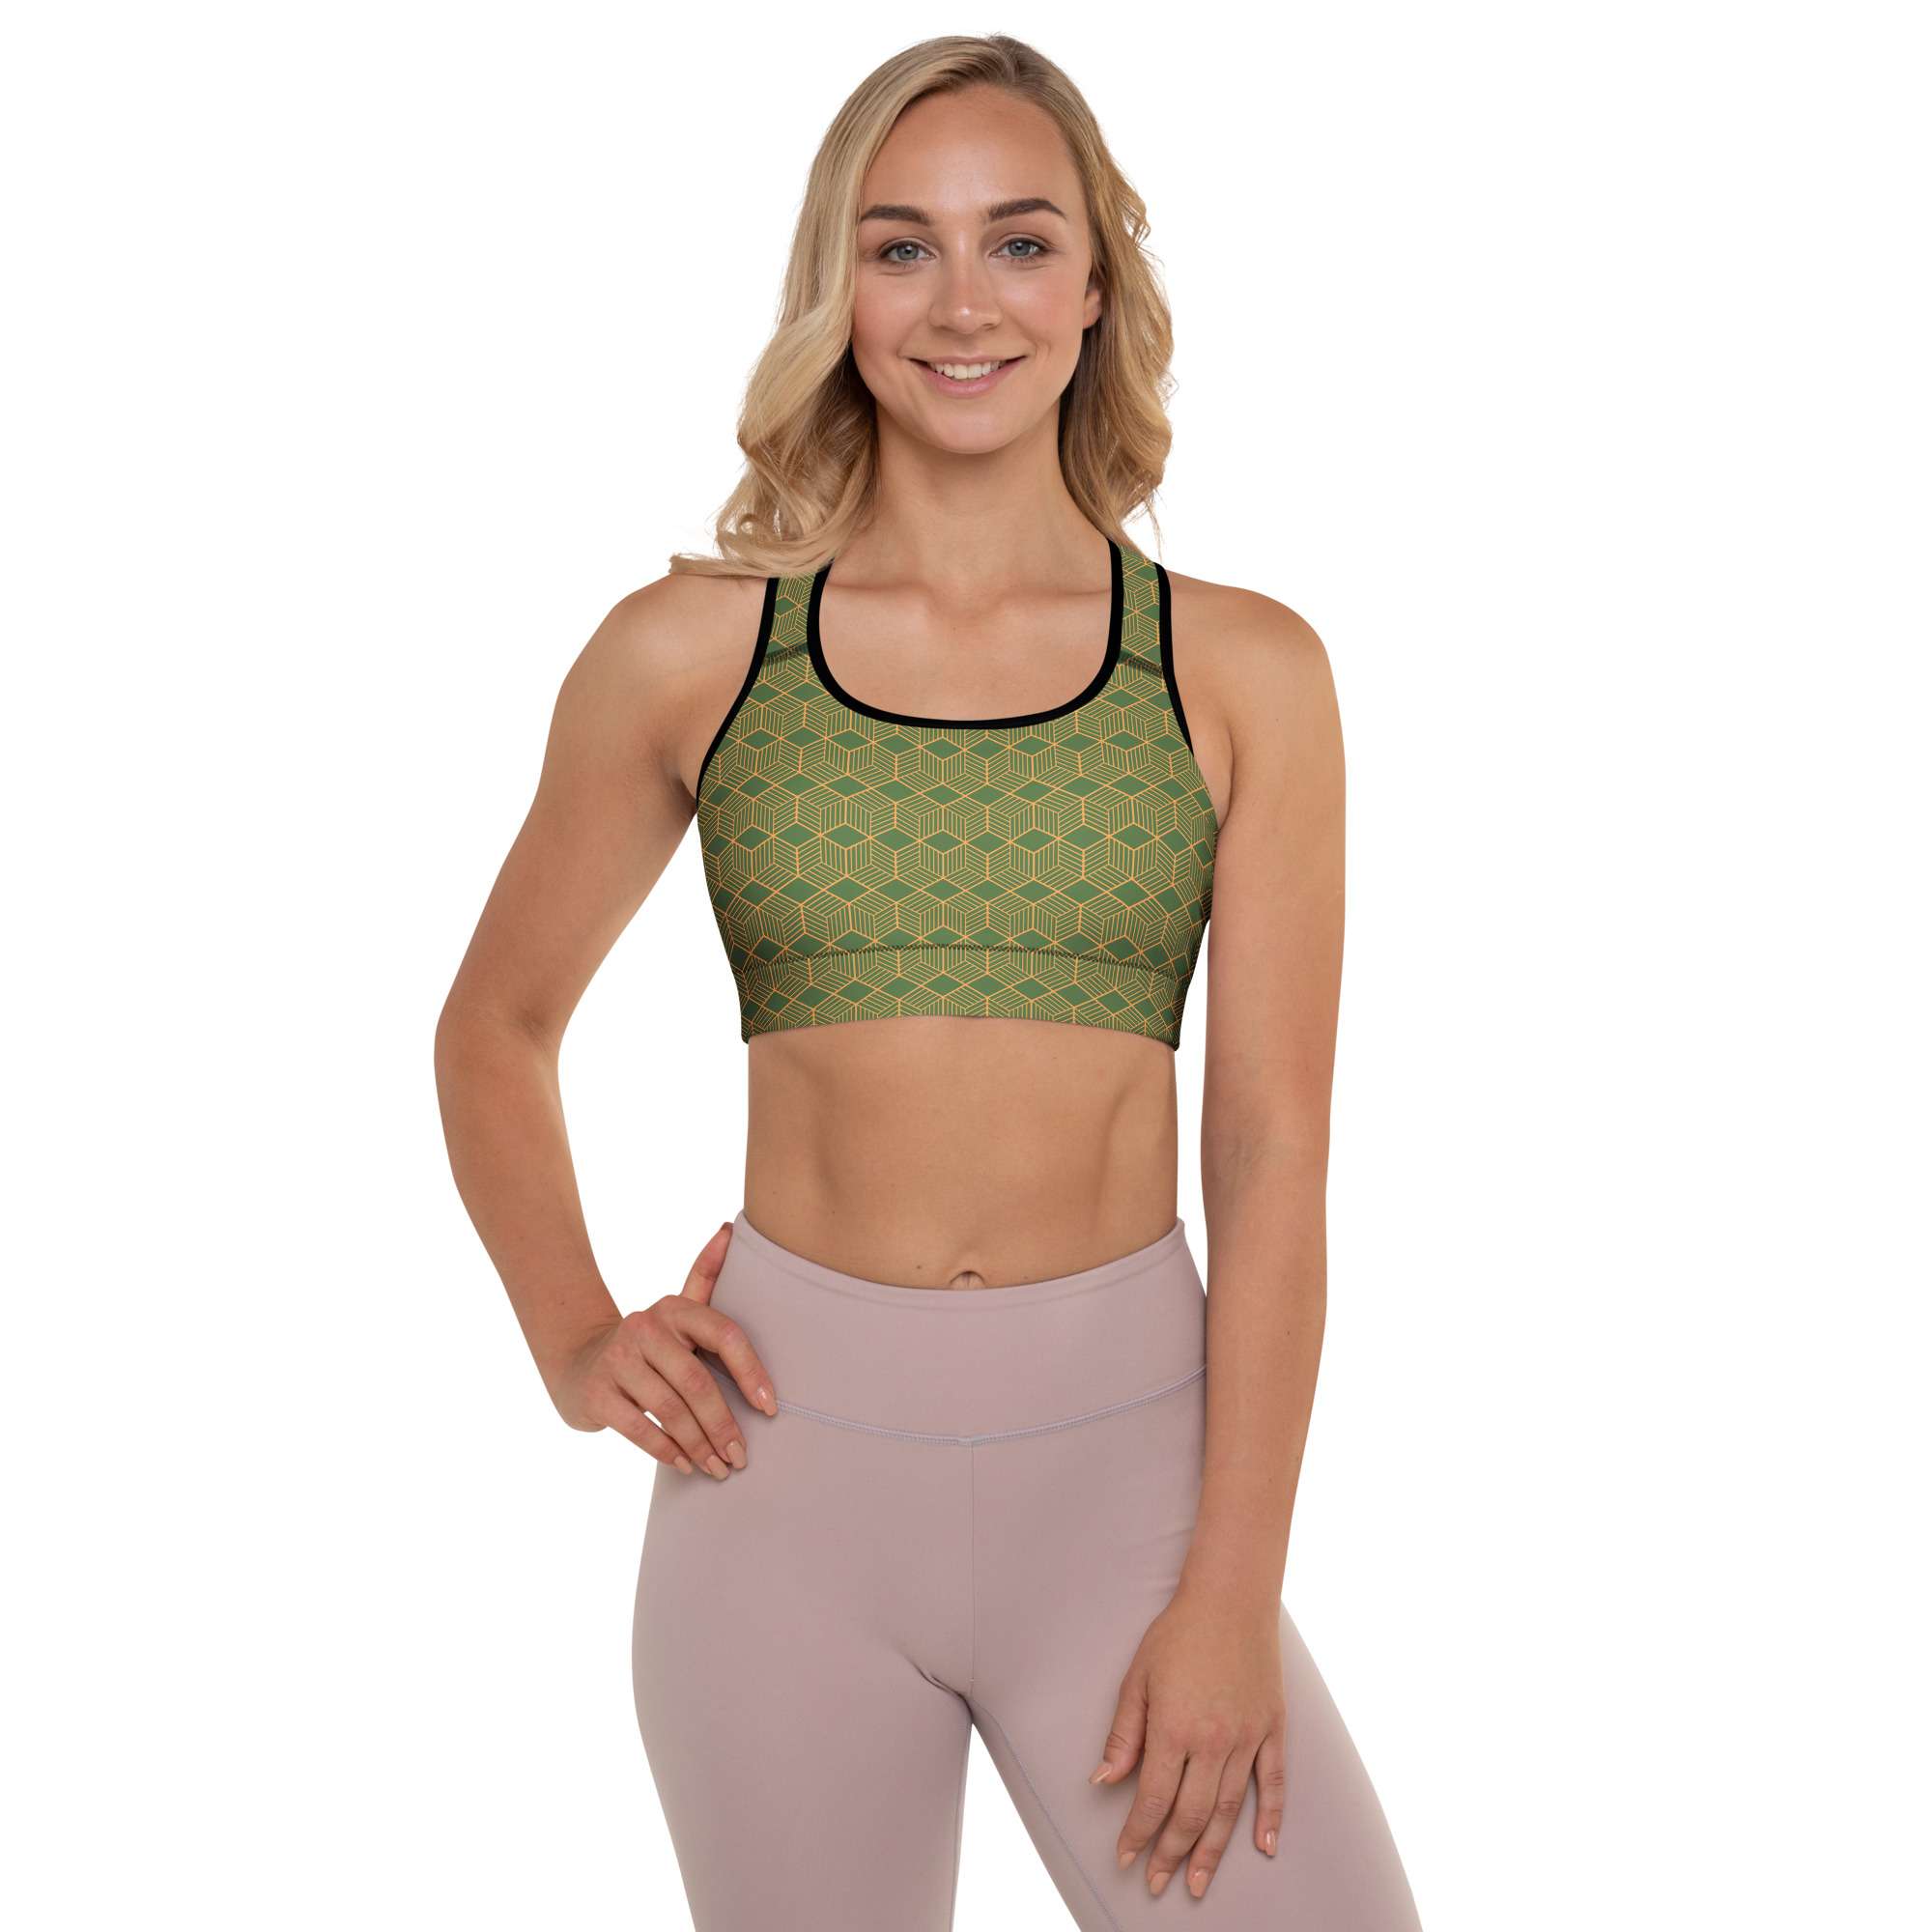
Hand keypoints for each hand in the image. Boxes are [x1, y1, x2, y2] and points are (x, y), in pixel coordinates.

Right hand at [549, 1221, 777, 1477]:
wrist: (580, 1362)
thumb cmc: (648, 1344)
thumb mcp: (676, 1309)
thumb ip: (706, 1275)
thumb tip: (730, 1228)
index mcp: (674, 1308)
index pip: (724, 1335)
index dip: (751, 1372)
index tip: (770, 1408)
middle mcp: (645, 1327)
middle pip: (697, 1381)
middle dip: (724, 1424)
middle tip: (741, 1457)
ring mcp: (618, 1360)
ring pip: (670, 1409)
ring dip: (700, 1444)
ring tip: (718, 1468)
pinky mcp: (598, 1393)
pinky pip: (639, 1428)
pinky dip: (667, 1451)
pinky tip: (685, 1465)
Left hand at [1088, 1584, 1286, 1898]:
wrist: (1230, 1599)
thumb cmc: (1177, 1635)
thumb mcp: (1137, 1678)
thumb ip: (1123, 1735)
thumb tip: (1103, 1781)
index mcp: (1174, 1728)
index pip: (1152, 1798)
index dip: (1138, 1835)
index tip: (1126, 1858)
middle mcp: (1213, 1741)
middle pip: (1190, 1814)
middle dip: (1170, 1854)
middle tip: (1157, 1883)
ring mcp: (1247, 1737)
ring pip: (1229, 1809)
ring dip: (1211, 1851)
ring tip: (1196, 1882)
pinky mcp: (1272, 1728)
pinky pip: (1274, 1782)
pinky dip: (1270, 1817)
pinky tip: (1263, 1847)